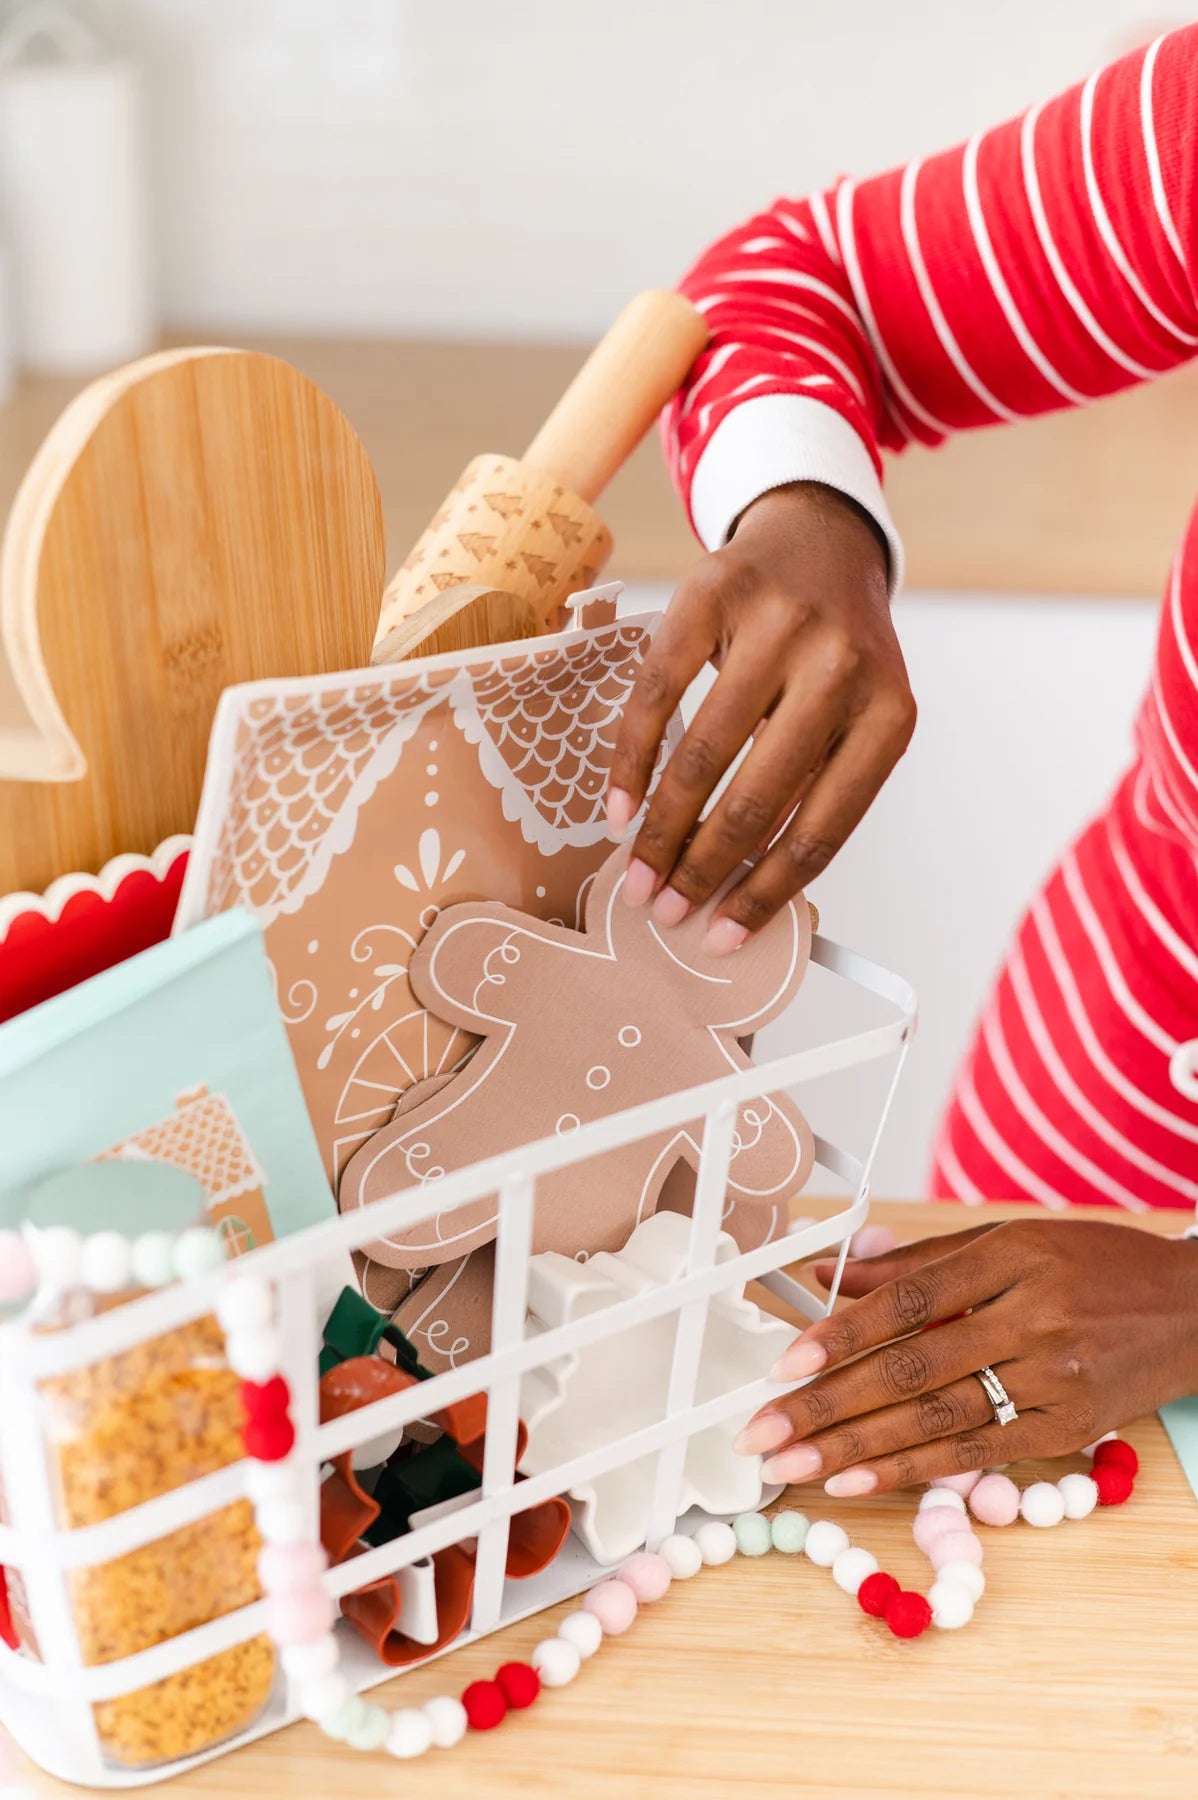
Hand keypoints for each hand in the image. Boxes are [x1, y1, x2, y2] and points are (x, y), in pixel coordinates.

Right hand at [606, 482, 913, 953]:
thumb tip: (742, 892)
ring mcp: (777, 624)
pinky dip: (632, 760)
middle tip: (665, 909)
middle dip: (702, 868)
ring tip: (638, 872)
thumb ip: (812, 792)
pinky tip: (620, 805)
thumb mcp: (852, 720)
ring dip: (661, 828)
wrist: (819, 541)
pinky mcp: (712, 595)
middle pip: (758, 797)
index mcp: (889, 714)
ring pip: (705, 752)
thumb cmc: (832, 654)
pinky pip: (658, 694)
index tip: (723, 933)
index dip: (766, 892)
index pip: (822, 827)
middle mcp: (841, 666)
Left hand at [734, 1219, 1197, 1494]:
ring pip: (938, 1418)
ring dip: (855, 1447)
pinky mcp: (1069, 1427)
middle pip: (912, 1367)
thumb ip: (921, 1262)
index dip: (840, 1335)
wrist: (1193, 1308)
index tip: (785, 1364)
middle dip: (828, 1404)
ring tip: (794, 1466)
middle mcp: (1032, 1316)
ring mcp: (1054, 1376)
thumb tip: (829, 1272)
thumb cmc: (1093, 1265)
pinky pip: (980, 1452)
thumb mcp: (1011, 1240)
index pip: (909, 1302)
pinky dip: (914, 1469)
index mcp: (1011, 1258)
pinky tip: (859, 1481)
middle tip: (763, 1432)